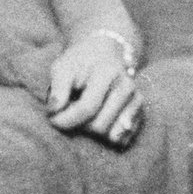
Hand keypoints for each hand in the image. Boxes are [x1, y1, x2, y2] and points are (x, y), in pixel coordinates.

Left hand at [47, 29, 141, 147]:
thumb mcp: (62, 68)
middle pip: (99, 126)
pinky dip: (106, 136)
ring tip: (85, 114)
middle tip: (71, 112)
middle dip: (79, 125)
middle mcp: (127, 88)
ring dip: (93, 131)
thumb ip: (57, 89)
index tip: (52, 119)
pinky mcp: (140, 114)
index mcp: (107, 73)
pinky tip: (98, 121)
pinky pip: (122, 139)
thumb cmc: (79, 64)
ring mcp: (137, 101)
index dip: (66, 119)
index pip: (87, 108)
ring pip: (111, 136)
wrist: (105, 54)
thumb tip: (54, 111)